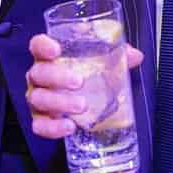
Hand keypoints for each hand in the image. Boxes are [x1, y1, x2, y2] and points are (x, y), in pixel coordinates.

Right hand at [25, 34, 143, 139]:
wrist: (80, 103)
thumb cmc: (86, 75)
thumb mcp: (100, 62)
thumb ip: (116, 55)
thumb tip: (135, 56)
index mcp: (48, 57)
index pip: (37, 45)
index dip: (43, 46)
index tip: (56, 49)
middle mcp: (38, 76)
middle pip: (38, 73)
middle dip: (57, 77)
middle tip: (79, 82)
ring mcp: (37, 98)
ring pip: (38, 99)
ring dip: (59, 102)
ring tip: (82, 106)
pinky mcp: (40, 120)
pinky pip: (39, 126)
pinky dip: (52, 128)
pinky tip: (70, 127)